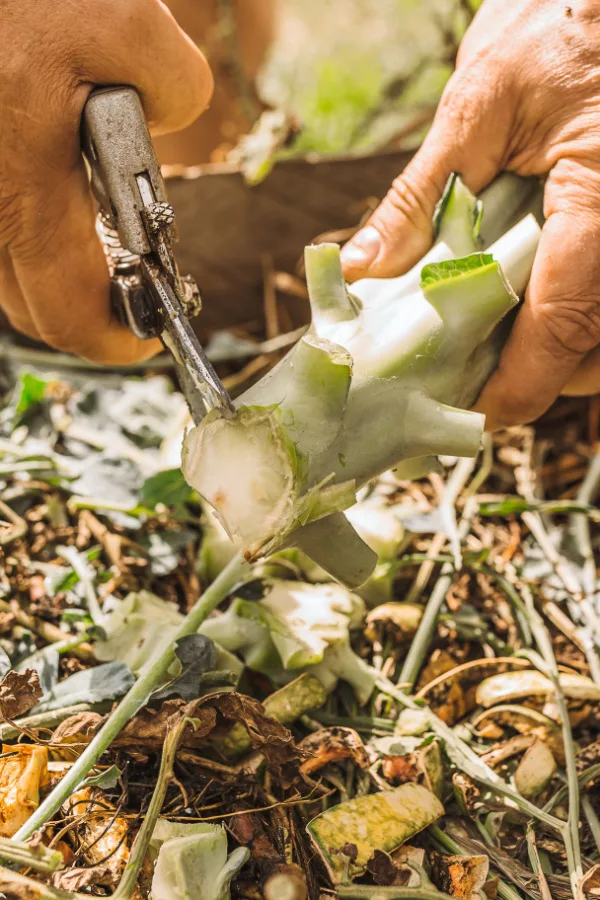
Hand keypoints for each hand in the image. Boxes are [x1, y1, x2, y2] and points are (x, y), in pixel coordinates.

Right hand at [0, 0, 211, 363]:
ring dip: (59, 276)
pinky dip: (33, 238)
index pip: (67, 314)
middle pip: (34, 308)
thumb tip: (171, 121)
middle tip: (136, 289)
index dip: (116, 341)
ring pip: (9, 276)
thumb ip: (175, 86)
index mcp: (23, 184)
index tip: (150, 333)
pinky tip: (62, 198)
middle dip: (91, 312)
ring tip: (105, 244)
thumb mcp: (121, 20)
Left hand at [341, 0, 599, 427]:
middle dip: (536, 377)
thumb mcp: (476, 105)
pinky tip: (526, 306)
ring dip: (556, 353)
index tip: (478, 414)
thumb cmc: (556, 29)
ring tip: (492, 343)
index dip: (520, 384)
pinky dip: (571, 321)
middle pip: (593, 347)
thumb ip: (420, 196)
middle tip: (469, 377)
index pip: (564, 324)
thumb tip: (363, 268)